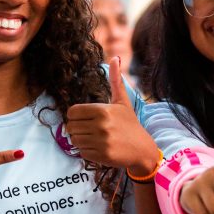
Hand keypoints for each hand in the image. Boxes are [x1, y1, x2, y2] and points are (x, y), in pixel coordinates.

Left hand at [65, 56, 158, 174]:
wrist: (142, 149)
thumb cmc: (129, 123)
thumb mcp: (122, 101)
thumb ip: (115, 80)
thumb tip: (115, 57)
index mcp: (103, 110)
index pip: (72, 112)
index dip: (75, 116)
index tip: (85, 118)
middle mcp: (101, 125)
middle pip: (71, 126)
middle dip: (77, 128)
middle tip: (90, 129)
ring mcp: (101, 141)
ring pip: (74, 140)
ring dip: (81, 140)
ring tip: (94, 138)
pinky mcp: (102, 155)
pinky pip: (81, 152)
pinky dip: (87, 150)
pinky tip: (99, 147)